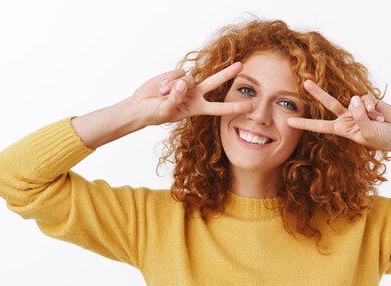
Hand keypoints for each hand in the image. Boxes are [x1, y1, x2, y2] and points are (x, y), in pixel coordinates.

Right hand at [131, 62, 251, 126]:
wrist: (140, 106)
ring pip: (189, 77)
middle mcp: (195, 94)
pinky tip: (161, 87)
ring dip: (174, 86)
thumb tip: (183, 83)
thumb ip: (175, 98)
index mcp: (197, 108)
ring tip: (162, 94)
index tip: (250, 106)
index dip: (234, 107)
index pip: (219, 108)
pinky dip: (169, 80)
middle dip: (227, 73)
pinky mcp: (176, 75)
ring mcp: (186, 84)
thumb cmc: (153, 114)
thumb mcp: (165, 111)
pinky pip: (178, 72)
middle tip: (241, 66)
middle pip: (214, 82)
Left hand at [287, 80, 390, 152]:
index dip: (305, 124)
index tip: (290, 122)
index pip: (320, 126)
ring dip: (366, 111)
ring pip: (353, 100)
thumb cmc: (382, 138)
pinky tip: (379, 115)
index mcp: (342, 128)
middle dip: (318, 93)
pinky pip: (366, 98)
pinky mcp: (368, 100)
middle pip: (329, 103)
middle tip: (305, 82)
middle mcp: (347, 117)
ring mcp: (357, 108)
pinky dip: (372, 106)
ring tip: (376, 121)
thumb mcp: (367, 133)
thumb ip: (359, 116)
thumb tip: (354, 98)